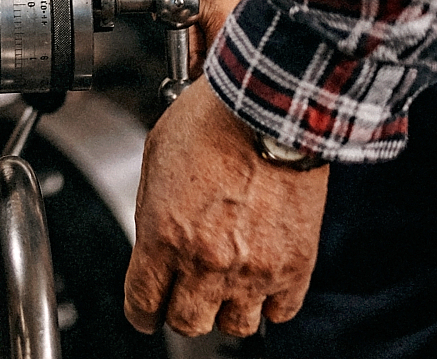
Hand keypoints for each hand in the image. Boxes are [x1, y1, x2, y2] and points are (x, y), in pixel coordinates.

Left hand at [124, 82, 327, 336]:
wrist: (265, 111)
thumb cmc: (208, 125)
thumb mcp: (154, 163)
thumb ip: (153, 213)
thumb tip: (154, 242)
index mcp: (163, 237)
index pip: (144, 302)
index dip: (141, 312)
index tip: (145, 312)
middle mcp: (207, 262)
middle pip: (188, 323)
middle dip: (180, 312)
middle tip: (184, 297)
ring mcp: (253, 269)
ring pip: (235, 326)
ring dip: (227, 311)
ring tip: (225, 289)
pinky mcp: (294, 266)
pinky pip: (281, 312)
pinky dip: (271, 303)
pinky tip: (261, 284)